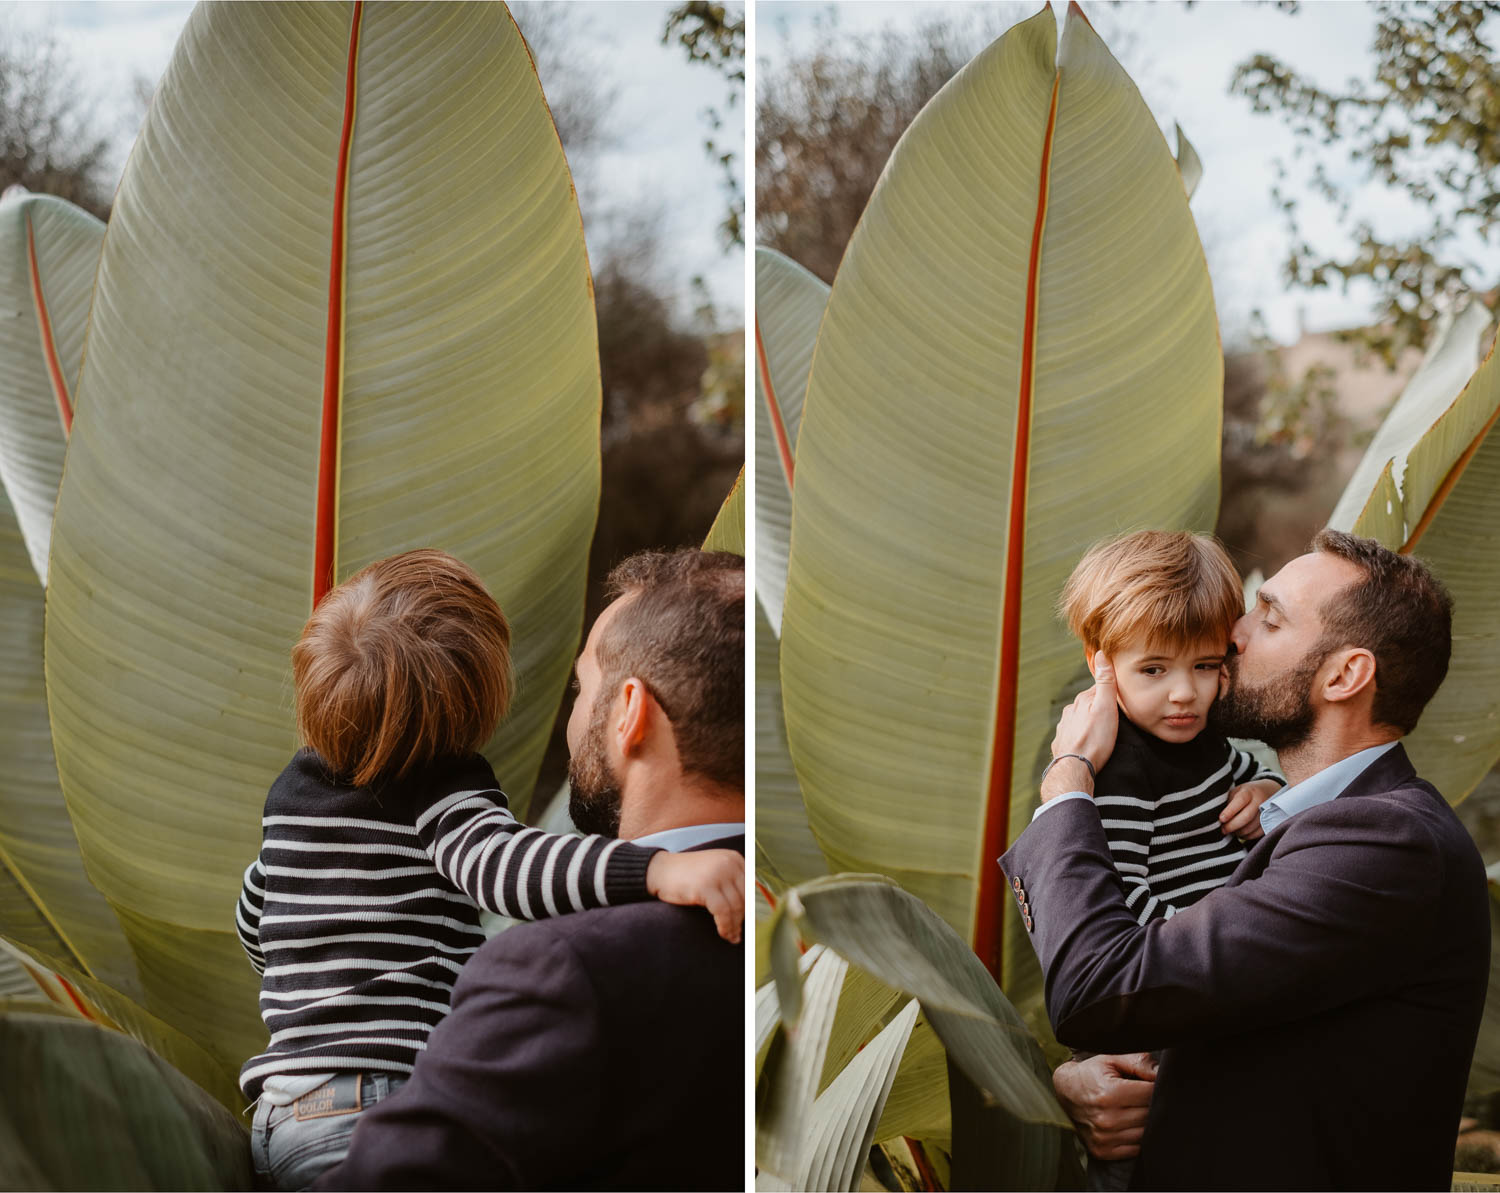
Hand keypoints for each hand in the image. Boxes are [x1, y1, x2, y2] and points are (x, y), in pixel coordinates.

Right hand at [645, 849, 744, 942]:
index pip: (753, 887)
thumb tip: (753, 910)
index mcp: (734, 858)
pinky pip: (723, 913)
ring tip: (732, 937)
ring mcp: (718, 874)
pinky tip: (724, 934)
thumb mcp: (715, 870)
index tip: (751, 922)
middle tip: (740, 933)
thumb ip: (733, 882)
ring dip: (735, 926)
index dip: (754, 907)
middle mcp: (729, 863)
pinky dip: (725, 926)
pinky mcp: (706, 887)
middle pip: (746, 898)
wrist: (660, 871)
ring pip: (736, 907)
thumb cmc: (687, 875)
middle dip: (744, 919)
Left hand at [1043, 654, 1119, 801]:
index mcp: (1081, 701)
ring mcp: (1064, 728)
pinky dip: (1081, 737)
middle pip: (1088, 704)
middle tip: (1114, 715)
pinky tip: (1088, 743)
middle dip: (1099, 707)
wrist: (1074, 769)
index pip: (1098, 689)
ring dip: (1089, 723)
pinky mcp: (1062, 744)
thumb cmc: (1095, 739)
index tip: (1119, 693)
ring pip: (1079, 720)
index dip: (1110, 690)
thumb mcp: (1106, 708)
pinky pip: (1073, 736)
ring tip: (1102, 731)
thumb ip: (1105, 682)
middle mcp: (1070, 712)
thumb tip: (1101, 654)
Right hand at [1052, 1052, 1156, 1160]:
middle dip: (1151, 1104)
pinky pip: (1135, 1149)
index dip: (1155, 1087)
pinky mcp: (1103, 1151)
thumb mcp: (1111, 1059)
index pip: (1150, 1094)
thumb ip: (1139, 1062)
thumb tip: (1161, 1072)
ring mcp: (1104, 1138)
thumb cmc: (1091, 1074)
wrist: (1065, 1092)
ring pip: (1145, 1133)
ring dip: (1145, 1122)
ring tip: (1134, 1109)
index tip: (1150, 1083)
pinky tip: (1128, 1124)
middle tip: (1141, 1095)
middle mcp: (1107, 1119)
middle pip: (1150, 1114)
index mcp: (1110, 1094)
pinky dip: (1137, 1138)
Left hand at [1219, 779, 1279, 840]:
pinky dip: (1248, 836)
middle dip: (1232, 826)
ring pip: (1252, 827)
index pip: (1240, 800)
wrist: (1269, 792)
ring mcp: (1267, 812)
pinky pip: (1258, 833)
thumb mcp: (1236, 792)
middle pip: (1246, 817)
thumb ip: (1228, 802)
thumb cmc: (1245, 793)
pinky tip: (1240, 833)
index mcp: (1249, 791)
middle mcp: (1260, 801)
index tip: (1221, 819)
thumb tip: (1216, 818)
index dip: (1230, 811)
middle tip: (1223, 830)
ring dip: (1239, 832)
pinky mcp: (1271, 822)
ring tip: (1231, 832)